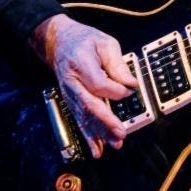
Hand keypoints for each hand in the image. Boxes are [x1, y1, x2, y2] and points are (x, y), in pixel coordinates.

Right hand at [30, 13, 137, 157]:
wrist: (59, 42)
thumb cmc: (85, 40)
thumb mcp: (105, 43)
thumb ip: (117, 64)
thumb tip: (131, 83)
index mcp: (80, 63)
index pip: (98, 83)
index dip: (116, 90)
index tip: (130, 90)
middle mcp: (72, 82)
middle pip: (89, 104)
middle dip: (106, 121)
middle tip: (121, 134)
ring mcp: (69, 93)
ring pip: (84, 116)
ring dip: (99, 132)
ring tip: (115, 143)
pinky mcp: (70, 101)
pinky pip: (79, 120)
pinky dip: (88, 136)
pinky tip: (97, 149)